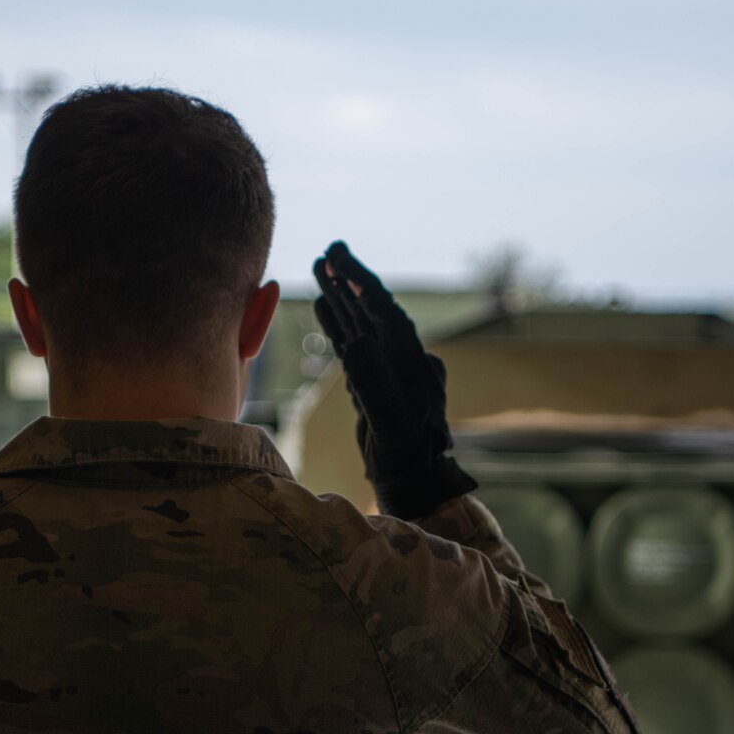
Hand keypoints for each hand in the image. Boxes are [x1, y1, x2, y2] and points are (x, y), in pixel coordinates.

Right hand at [311, 240, 475, 519]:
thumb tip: (355, 342)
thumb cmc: (404, 460)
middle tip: (330, 249)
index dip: (361, 283)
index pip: (384, 312)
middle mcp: (404, 357)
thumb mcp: (391, 426)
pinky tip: (322, 303)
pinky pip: (356, 341)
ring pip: (363, 322)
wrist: (413, 483)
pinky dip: (339, 320)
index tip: (339, 259)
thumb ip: (375, 385)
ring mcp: (391, 367)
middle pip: (375, 308)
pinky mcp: (376, 378)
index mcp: (411, 361)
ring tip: (320, 266)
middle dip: (352, 278)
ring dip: (342, 294)